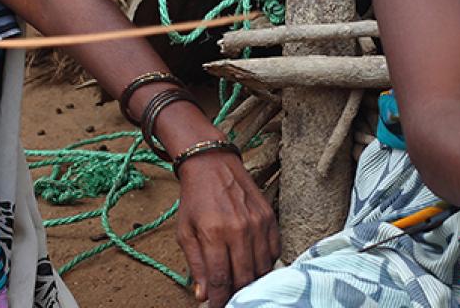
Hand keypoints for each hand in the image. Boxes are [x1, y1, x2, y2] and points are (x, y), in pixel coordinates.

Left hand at [175, 149, 277, 306]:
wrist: (213, 165)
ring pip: (262, 267)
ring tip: (242, 283)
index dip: (219, 299)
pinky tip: (254, 264)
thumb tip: (203, 294)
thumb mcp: (185, 232)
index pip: (221, 279)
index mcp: (213, 233)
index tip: (217, 306)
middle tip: (230, 297)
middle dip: (236, 293)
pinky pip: (274, 251)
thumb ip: (195, 264)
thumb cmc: (196, 199)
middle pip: (244, 277)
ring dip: (252, 281)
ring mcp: (258, 223)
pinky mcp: (270, 217)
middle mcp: (239, 229)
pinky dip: (266, 263)